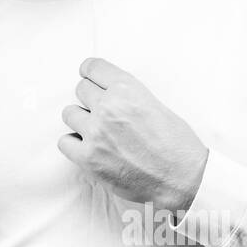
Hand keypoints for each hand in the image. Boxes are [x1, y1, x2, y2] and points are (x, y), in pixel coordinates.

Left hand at [58, 57, 208, 211]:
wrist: (181, 178)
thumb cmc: (175, 144)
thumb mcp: (155, 104)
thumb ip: (127, 95)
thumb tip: (105, 92)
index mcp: (127, 89)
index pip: (92, 67)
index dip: (90, 73)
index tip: (89, 78)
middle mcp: (108, 107)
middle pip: (80, 89)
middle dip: (90, 99)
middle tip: (102, 112)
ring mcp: (96, 133)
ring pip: (69, 114)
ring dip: (81, 121)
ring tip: (97, 132)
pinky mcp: (88, 158)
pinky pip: (64, 142)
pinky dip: (74, 145)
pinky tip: (89, 148)